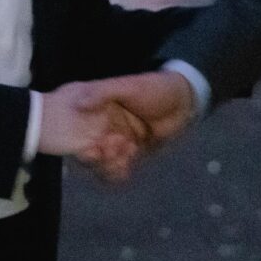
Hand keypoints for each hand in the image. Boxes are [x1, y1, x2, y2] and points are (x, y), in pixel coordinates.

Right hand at [73, 70, 197, 181]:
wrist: (183, 102)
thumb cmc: (155, 88)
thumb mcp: (128, 86)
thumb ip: (102, 93)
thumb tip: (77, 104)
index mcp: (99, 110)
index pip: (79, 129)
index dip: (80, 142)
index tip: (91, 149)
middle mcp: (104, 128)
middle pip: (89, 150)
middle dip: (96, 158)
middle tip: (112, 151)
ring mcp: (117, 142)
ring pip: (102, 162)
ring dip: (107, 167)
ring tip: (123, 156)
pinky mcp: (131, 153)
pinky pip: (118, 168)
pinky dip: (117, 174)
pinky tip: (125, 169)